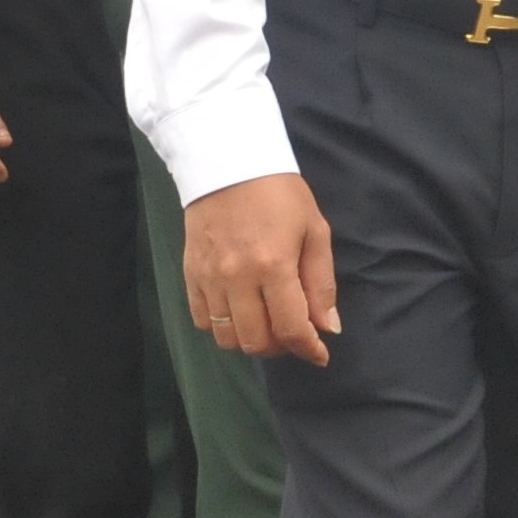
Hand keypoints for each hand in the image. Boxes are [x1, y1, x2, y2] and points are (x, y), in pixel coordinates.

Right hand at [183, 173, 336, 362]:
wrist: (228, 163)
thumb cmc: (280, 194)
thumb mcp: (314, 230)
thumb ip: (321, 283)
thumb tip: (328, 328)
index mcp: (274, 266)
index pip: (290, 328)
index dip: (308, 348)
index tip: (319, 354)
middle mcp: (237, 279)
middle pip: (255, 342)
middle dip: (280, 346)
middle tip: (293, 332)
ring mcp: (208, 279)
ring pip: (227, 338)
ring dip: (251, 339)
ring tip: (266, 321)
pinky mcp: (189, 276)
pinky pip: (202, 322)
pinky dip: (222, 327)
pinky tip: (239, 311)